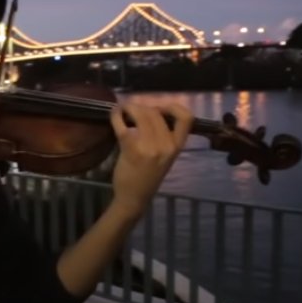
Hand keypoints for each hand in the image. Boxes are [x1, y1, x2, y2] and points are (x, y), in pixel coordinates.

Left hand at [109, 102, 192, 217]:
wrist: (135, 197)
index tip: (160, 107)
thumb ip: (164, 136)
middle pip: (156, 112)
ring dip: (129, 107)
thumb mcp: (165, 156)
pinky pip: (122, 124)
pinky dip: (116, 115)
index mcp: (177, 147)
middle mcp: (166, 145)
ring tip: (124, 110)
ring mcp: (148, 147)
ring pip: (141, 114)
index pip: (186, 118)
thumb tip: (153, 111)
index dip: (173, 107)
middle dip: (142, 105)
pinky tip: (115, 114)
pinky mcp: (130, 148)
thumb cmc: (149, 175)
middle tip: (133, 108)